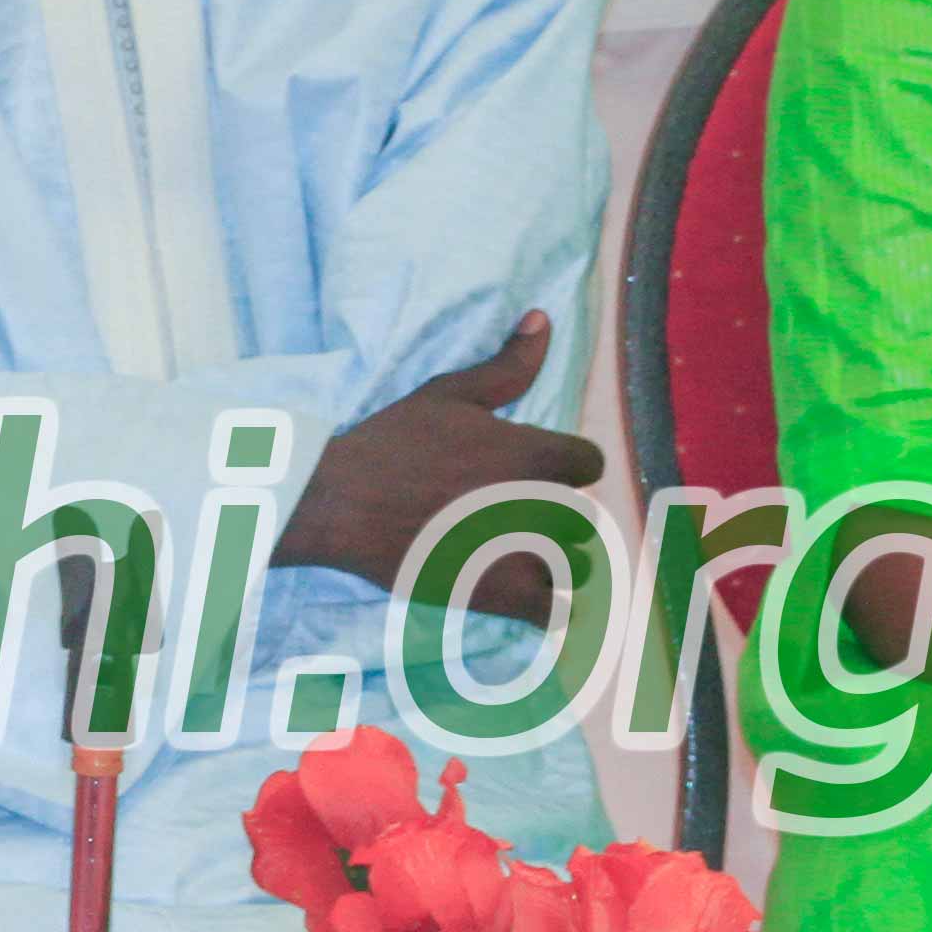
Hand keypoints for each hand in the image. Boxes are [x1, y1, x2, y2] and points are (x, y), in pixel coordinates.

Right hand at [278, 313, 609, 612]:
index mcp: (535, 453)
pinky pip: (556, 611)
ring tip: (514, 551)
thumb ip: (508, 366)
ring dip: (553, 558)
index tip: (536, 470)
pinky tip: (529, 595)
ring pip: (574, 563)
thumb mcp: (450, 393)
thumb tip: (544, 319)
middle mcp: (541, 504)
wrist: (341, 503)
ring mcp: (524, 554)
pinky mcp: (501, 596)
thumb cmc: (394, 443)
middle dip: (555, 513)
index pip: (590, 462)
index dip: (567, 464)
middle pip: (581, 515)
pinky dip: (551, 606)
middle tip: (512, 512)